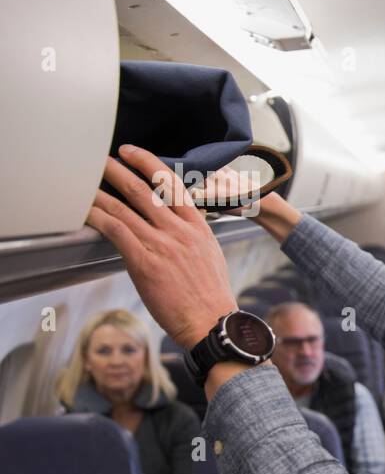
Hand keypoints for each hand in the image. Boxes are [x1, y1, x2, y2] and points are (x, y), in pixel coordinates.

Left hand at [86, 145, 239, 349]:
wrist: (211, 321)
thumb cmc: (211, 294)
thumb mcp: (210, 253)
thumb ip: (192, 234)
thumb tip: (177, 223)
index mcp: (198, 226)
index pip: (172, 183)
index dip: (148, 163)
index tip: (132, 152)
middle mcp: (179, 230)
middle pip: (144, 190)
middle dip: (118, 169)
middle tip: (100, 158)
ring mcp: (161, 245)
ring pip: (124, 208)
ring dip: (100, 192)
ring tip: (84, 181)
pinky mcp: (144, 263)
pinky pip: (116, 232)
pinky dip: (98, 218)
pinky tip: (86, 212)